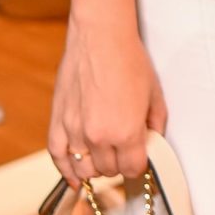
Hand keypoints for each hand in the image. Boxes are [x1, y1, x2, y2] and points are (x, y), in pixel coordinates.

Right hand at [49, 19, 166, 183]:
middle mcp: (99, 136)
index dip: (138, 164)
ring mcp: (74, 130)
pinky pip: (58, 156)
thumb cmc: (129, 60)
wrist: (100, 36)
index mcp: (126, 132)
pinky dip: (67, 171)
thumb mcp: (155, 95)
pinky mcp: (58, 120)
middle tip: (123, 148)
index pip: (132, 169)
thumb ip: (156, 125)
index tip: (139, 156)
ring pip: (85, 168)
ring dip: (96, 166)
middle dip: (119, 162)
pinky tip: (76, 178)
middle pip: (110, 170)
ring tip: (104, 154)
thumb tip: (153, 143)